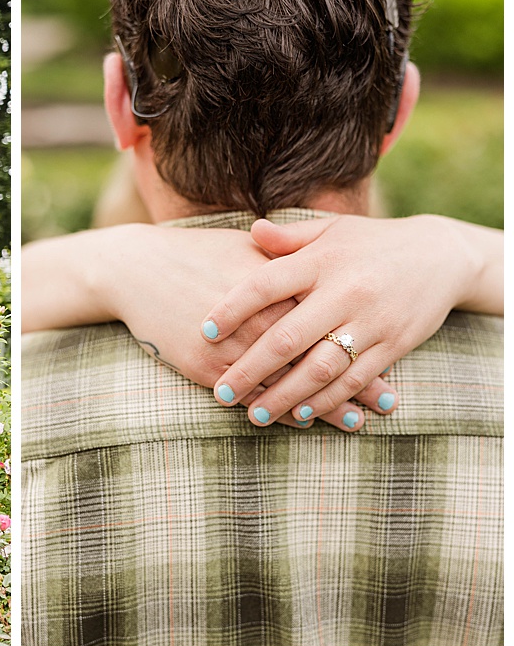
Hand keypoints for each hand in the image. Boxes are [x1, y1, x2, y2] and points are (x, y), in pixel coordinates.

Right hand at [94, 224, 382, 429]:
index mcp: (275, 283)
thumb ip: (292, 259)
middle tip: (390, 401)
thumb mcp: (248, 248)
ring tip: (358, 422)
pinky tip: (302, 421)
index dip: (362, 338)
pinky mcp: (205, 366)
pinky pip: (250, 394)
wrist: (136, 268)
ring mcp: (231, 345)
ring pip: (286, 382)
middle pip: (317, 354)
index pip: (331, 316)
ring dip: (323, 404)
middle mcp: (257, 317)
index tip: (392, 353)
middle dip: (356, 380)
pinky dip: (278, 409)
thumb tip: (335, 262)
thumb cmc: (197, 253)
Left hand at [202, 215, 472, 427]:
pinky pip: (355, 379)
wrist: (442, 256)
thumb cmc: (371, 243)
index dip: (232, 309)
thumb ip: (290, 238)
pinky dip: (326, 400)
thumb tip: (251, 231)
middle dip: (250, 369)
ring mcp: (371, 321)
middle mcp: (344, 292)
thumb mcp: (331, 231)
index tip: (204, 332)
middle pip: (288, 337)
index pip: (265, 285)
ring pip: (320, 367)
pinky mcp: (393, 345)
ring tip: (254, 414)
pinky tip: (299, 414)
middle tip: (220, 393)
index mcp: (320, 260)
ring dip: (285, 396)